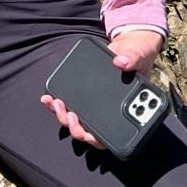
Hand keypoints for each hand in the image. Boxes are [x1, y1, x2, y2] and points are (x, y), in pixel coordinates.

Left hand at [40, 28, 165, 148]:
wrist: (127, 47)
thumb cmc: (137, 56)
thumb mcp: (138, 55)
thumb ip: (132, 59)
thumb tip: (120, 62)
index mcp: (124, 110)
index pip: (111, 135)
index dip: (98, 139)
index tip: (89, 134)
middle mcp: (106, 112)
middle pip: (89, 133)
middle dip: (76, 129)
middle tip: (71, 115)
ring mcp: (92, 106)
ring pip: (76, 123)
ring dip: (64, 118)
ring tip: (56, 103)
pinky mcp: (81, 95)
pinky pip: (68, 106)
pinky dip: (56, 105)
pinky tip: (48, 98)